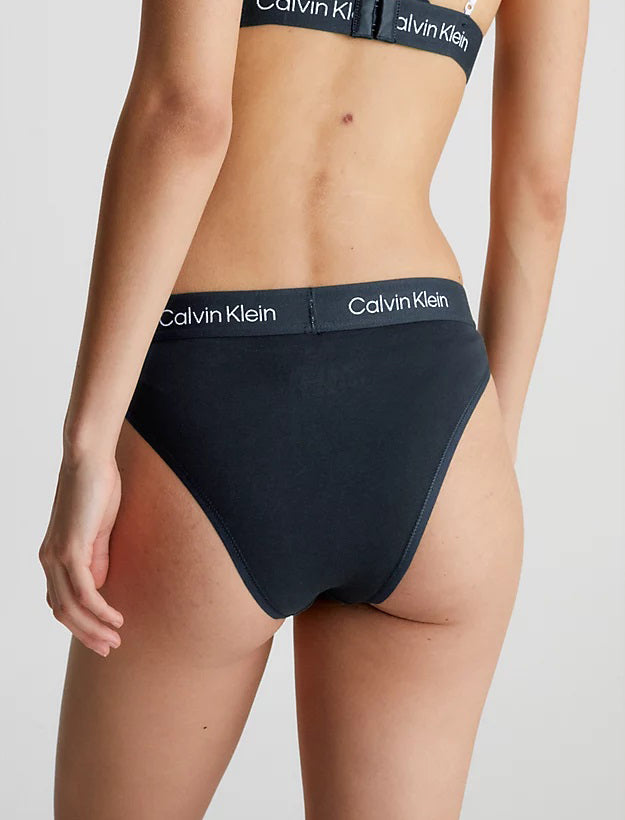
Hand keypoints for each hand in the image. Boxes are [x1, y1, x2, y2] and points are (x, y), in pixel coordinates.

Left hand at [39, 454, 123, 656]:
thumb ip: (96, 557)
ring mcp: (57, 556)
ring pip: (70, 607)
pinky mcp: (70, 549)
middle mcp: (48, 560)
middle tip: (109, 648)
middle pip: (62, 612)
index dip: (80, 623)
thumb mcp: (97, 531)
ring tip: (115, 638)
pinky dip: (99, 609)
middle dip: (86, 634)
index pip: (61, 602)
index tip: (103, 636)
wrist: (87, 461)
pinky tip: (115, 617)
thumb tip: (99, 585)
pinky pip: (83, 591)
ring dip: (93, 628)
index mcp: (53, 556)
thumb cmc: (96, 489)